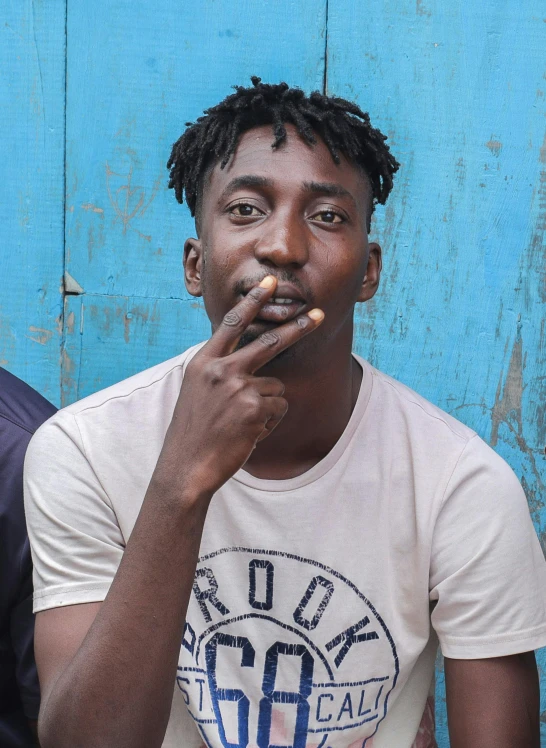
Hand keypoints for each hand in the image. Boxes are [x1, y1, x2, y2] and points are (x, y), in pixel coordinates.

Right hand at [157, 275, 323, 498]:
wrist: (187, 466)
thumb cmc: (194, 432)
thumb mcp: (197, 392)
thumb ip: (219, 371)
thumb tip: (252, 362)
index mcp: (203, 362)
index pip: (231, 323)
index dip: (253, 301)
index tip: (270, 283)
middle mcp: (221, 370)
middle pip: (269, 342)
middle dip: (298, 328)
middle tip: (319, 316)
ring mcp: (239, 387)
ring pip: (276, 387)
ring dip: (267, 406)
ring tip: (242, 424)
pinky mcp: (254, 407)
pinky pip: (278, 408)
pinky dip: (269, 422)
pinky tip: (247, 434)